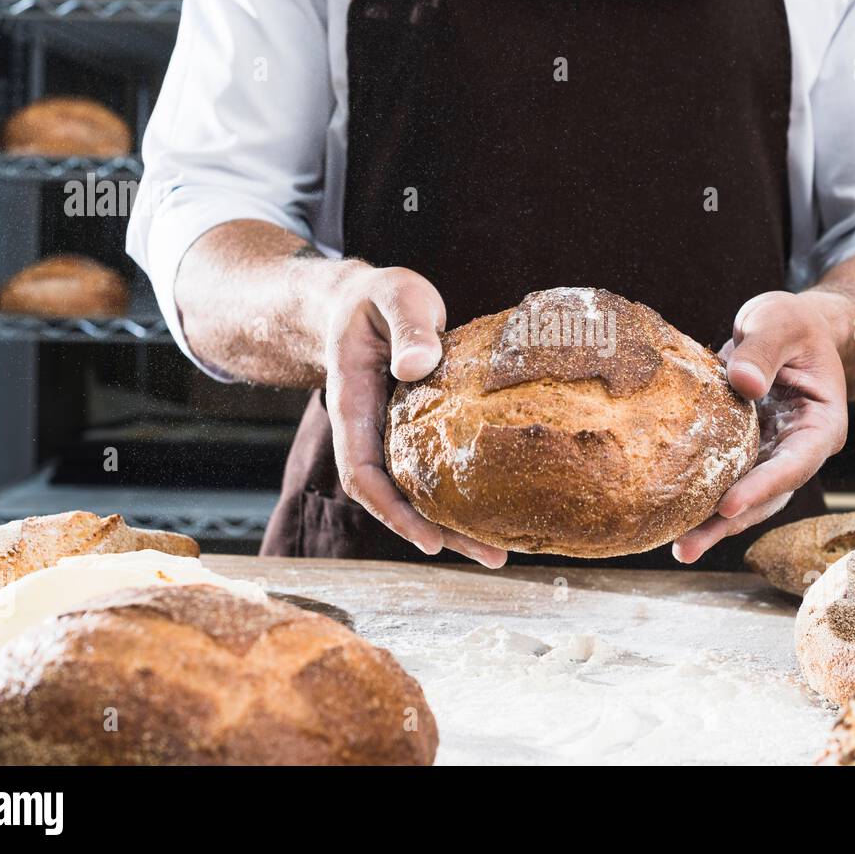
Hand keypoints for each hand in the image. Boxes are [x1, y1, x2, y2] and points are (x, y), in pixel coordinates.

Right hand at [322, 265, 507, 567]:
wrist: (364, 300)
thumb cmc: (378, 297)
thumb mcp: (394, 295)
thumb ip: (407, 326)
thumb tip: (416, 367)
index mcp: (354, 406)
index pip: (363, 473)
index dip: (392, 510)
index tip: (428, 538)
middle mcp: (371, 432)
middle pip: (395, 498)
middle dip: (439, 534)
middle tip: (492, 558)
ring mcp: (393, 436)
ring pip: (417, 492)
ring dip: (455, 524)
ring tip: (500, 551)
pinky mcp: (418, 432)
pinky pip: (435, 472)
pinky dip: (461, 495)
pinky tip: (498, 510)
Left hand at [673, 291, 848, 563]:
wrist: (787, 329)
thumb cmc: (792, 323)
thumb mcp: (781, 322)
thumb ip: (764, 349)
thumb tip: (744, 384)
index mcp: (821, 426)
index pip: (794, 464)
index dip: (761, 487)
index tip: (727, 506)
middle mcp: (799, 450)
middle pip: (768, 496)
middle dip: (729, 523)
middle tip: (688, 546)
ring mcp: (771, 456)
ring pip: (745, 499)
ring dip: (712, 524)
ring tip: (678, 547)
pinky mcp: (745, 453)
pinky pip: (725, 480)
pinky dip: (702, 499)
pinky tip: (671, 517)